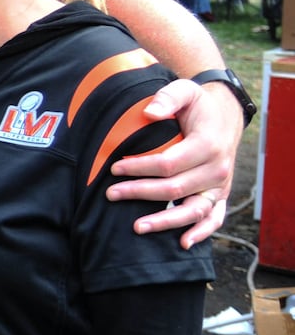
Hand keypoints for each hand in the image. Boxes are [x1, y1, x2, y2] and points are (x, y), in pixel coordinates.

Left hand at [108, 78, 241, 246]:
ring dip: (165, 221)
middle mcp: (217, 169)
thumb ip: (167, 98)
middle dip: (140, 193)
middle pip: (175, 188)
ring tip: (136, 227)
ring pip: (194, 210)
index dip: (139, 167)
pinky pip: (215, 219)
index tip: (114, 168)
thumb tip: (150, 112)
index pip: (168, 163)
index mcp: (208, 145)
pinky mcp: (220, 196)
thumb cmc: (198, 106)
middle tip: (110, 194)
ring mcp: (220, 186)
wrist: (224, 117)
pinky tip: (183, 244)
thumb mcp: (185, 91)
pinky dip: (201, 233)